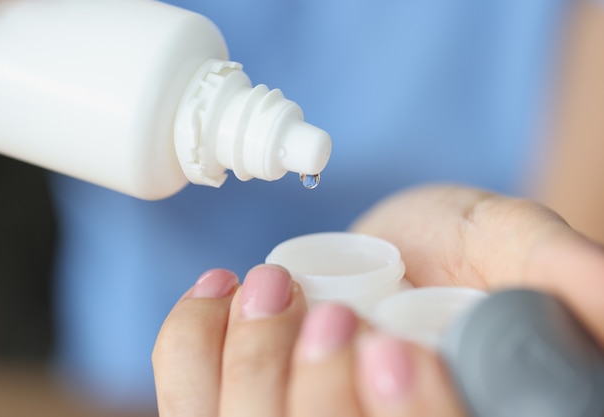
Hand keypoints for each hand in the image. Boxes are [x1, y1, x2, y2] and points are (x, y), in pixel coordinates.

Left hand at [152, 184, 603, 415]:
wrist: (394, 248)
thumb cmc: (460, 246)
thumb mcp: (515, 243)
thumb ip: (561, 269)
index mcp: (446, 413)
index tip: (389, 348)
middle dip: (317, 397)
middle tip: (329, 314)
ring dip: (247, 366)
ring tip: (271, 286)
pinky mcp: (236, 400)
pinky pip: (187, 395)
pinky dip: (188, 341)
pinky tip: (220, 288)